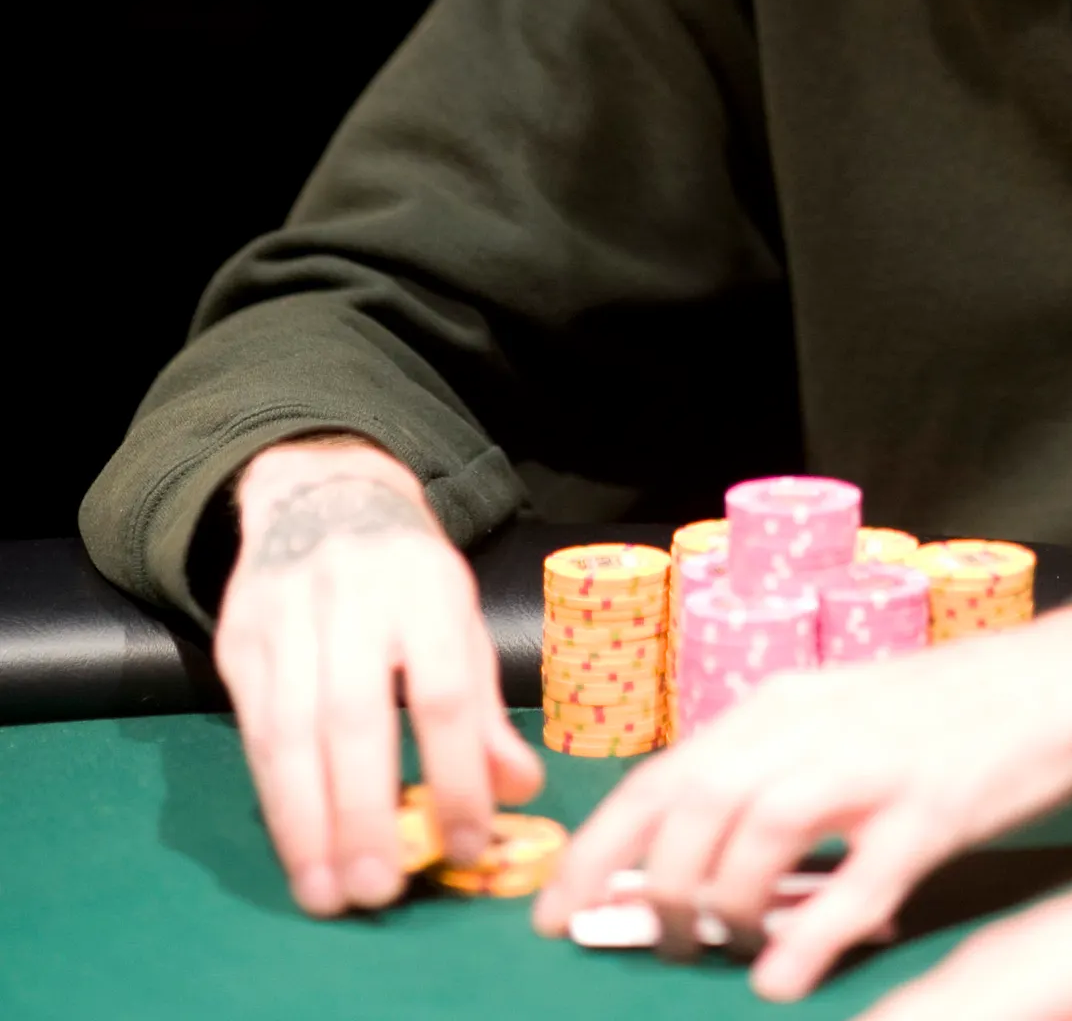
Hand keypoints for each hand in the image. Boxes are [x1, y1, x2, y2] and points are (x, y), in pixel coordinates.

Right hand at [214, 436, 540, 917]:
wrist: (322, 492)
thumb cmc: (405, 574)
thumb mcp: (459, 619)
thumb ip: (484, 708)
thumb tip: (519, 790)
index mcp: (426, 586)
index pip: (443, 689)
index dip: (457, 772)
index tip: (468, 844)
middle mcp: (354, 595)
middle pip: (355, 714)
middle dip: (365, 811)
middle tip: (379, 890)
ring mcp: (286, 614)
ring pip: (290, 729)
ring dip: (306, 822)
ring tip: (328, 892)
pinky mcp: (238, 637)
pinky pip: (253, 729)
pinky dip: (273, 797)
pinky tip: (297, 847)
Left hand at [535, 603, 1071, 999]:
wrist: (1060, 675)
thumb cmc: (942, 710)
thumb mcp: (837, 722)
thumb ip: (771, 775)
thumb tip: (696, 857)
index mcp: (779, 705)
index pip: (660, 775)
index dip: (598, 848)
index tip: (554, 913)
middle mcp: (810, 724)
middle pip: (694, 805)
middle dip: (653, 887)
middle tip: (658, 943)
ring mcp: (872, 764)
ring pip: (758, 832)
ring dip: (726, 905)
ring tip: (726, 951)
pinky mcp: (933, 806)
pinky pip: (857, 876)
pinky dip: (809, 932)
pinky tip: (783, 977)